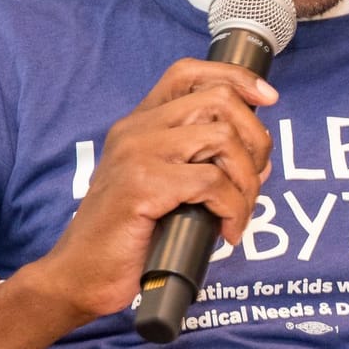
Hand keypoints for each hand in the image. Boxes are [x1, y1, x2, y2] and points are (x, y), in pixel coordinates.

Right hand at [33, 59, 275, 323]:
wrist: (80, 274)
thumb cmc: (128, 235)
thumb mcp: (168, 188)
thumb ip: (207, 165)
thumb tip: (261, 159)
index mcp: (140, 125)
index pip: (188, 74)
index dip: (235, 78)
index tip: (268, 99)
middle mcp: (136, 130)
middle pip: (219, 102)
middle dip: (255, 140)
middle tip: (253, 182)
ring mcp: (137, 155)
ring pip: (222, 140)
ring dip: (246, 180)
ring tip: (239, 211)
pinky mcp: (143, 185)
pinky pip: (213, 183)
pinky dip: (234, 209)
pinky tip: (227, 232)